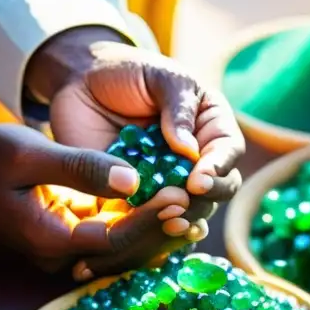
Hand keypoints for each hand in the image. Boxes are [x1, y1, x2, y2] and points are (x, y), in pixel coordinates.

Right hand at [0, 124, 193, 271]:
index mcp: (50, 239)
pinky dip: (139, 227)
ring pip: (121, 249)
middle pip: (124, 250)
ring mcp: (64, 252)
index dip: (150, 218)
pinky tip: (169, 213)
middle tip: (197, 202)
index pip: (114, 237)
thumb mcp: (26, 152)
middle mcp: (60, 255)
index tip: (179, 195)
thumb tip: (132, 178)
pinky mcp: (68, 240)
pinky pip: (111, 240)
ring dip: (156, 231)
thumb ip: (78, 167)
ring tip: (194, 210)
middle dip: (162, 227)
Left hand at [26, 29, 244, 243]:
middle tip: (181, 203)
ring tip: (169, 222)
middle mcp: (198, 160)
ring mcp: (171, 183)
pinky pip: (154, 223)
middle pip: (217, 190)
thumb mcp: (159, 77)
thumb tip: (189, 149)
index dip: (218, 169)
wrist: (82, 84)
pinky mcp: (141, 200)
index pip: (228, 152)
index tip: (198, 180)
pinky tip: (151, 237)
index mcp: (212, 128)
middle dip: (203, 200)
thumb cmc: (129, 72)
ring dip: (183, 220)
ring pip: (190, 212)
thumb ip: (177, 106)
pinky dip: (155, 233)